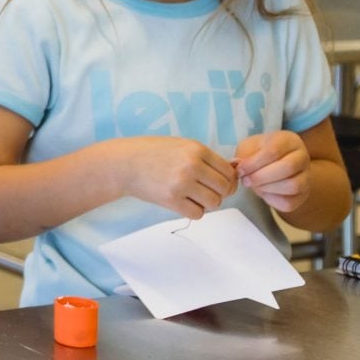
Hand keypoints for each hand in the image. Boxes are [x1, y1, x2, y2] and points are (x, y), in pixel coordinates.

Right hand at [110, 136, 236, 219]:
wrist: (124, 163)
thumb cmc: (152, 152)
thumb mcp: (181, 145)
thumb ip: (206, 158)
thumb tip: (236, 169)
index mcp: (196, 149)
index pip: (228, 171)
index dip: (228, 179)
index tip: (218, 182)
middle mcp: (192, 166)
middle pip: (225, 188)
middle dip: (219, 192)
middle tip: (206, 191)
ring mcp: (182, 184)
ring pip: (214, 203)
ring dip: (207, 203)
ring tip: (194, 196)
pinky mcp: (171, 200)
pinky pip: (198, 213)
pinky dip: (194, 211)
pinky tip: (184, 202)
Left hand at [234, 131, 311, 213]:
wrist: (273, 166)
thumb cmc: (259, 153)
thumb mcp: (249, 147)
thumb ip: (244, 154)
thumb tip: (240, 167)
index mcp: (289, 140)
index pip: (274, 150)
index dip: (254, 163)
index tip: (240, 169)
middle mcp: (302, 157)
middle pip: (287, 167)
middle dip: (261, 176)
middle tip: (245, 180)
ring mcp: (306, 177)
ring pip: (293, 186)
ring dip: (267, 188)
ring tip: (254, 186)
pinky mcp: (302, 195)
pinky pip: (289, 202)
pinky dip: (272, 200)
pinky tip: (263, 192)